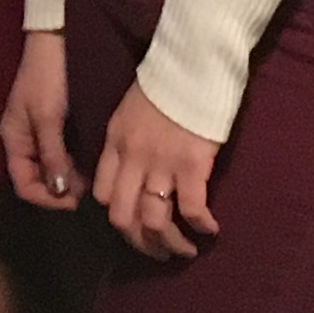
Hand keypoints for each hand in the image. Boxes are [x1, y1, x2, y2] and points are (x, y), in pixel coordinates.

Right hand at [0, 30, 78, 213]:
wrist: (55, 41)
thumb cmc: (47, 78)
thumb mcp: (48, 117)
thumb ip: (52, 154)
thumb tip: (59, 191)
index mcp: (13, 140)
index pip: (23, 184)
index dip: (46, 198)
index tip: (72, 199)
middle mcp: (23, 140)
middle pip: (36, 179)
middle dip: (58, 189)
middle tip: (86, 189)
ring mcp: (38, 132)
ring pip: (50, 168)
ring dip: (67, 177)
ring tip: (89, 178)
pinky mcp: (52, 124)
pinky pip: (59, 153)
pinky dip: (71, 163)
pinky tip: (87, 163)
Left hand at [90, 83, 223, 259]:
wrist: (192, 62)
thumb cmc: (165, 81)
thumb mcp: (130, 110)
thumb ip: (127, 142)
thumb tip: (133, 170)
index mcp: (116, 143)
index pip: (104, 194)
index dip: (117, 216)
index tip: (133, 224)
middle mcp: (133, 159)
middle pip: (124, 217)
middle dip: (139, 242)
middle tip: (157, 251)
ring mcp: (162, 164)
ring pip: (155, 222)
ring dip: (170, 244)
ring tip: (185, 250)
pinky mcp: (193, 166)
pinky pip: (191, 209)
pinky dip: (200, 225)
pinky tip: (210, 230)